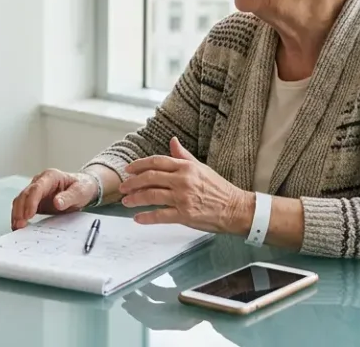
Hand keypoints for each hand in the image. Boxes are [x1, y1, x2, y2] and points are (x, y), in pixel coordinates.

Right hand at [10, 168, 98, 229]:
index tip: (29, 215)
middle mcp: (39, 182)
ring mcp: (35, 191)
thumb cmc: (82, 186)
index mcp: (50, 176)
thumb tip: (57, 202)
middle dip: (20, 210)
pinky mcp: (34, 201)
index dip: (31, 201)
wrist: (83, 187)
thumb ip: (69, 197)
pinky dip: (19, 216)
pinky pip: (22, 207)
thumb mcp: (81, 191)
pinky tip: (19, 226)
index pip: (36, 188)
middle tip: (19, 225)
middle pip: (24, 194)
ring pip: (20, 200)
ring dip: (17, 214)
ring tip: (17, 228)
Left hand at [120, 137, 250, 234]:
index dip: (139, 165)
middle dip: (133, 182)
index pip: (157, 162)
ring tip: (126, 201)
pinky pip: (160, 215)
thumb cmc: (219, 188)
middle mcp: (183, 180)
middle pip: (150, 178)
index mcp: (186, 167)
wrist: (235, 208)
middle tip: (123, 187)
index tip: (129, 169)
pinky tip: (138, 218)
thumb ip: (184, 156)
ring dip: (135, 198)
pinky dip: (146, 217)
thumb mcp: (201, 167)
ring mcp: (183, 198)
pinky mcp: (185, 215)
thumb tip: (172, 141)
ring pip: (152, 196)